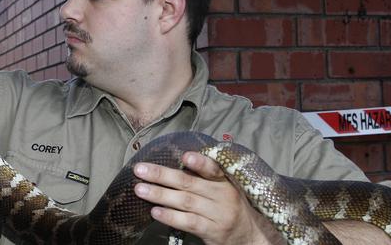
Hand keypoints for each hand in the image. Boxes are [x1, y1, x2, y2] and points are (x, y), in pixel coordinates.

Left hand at [133, 152, 284, 244]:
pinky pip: (188, 223)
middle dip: (162, 175)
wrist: (249, 235)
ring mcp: (217, 215)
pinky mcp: (212, 232)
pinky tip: (155, 212)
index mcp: (225, 181)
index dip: (200, 162)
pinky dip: (171, 217)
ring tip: (140, 189)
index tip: (185, 156)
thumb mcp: (225, 187)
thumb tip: (174, 163)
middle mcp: (222, 196)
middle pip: (189, 183)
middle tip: (140, 170)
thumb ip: (205, 176)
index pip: (214, 169)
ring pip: (185, 202)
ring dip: (160, 195)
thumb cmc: (230, 205)